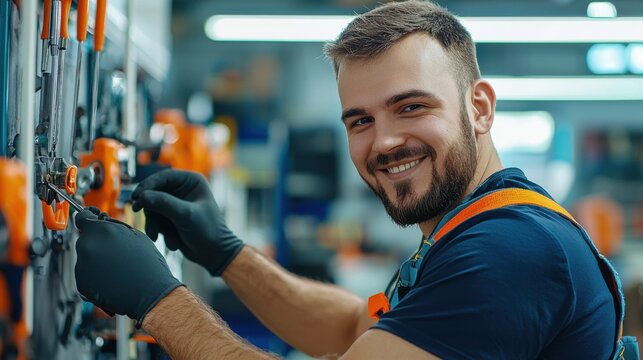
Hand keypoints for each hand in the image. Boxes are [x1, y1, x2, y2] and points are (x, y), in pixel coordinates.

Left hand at [74, 207, 182, 326]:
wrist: (149, 292)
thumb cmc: (147, 264)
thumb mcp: (135, 235)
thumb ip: (113, 228)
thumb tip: (102, 224)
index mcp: (101, 230)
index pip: (82, 218)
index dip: (88, 220)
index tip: (91, 223)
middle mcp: (87, 245)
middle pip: (86, 240)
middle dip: (97, 244)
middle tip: (115, 254)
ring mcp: (82, 265)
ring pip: (85, 258)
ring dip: (96, 261)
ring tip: (116, 269)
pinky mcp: (81, 282)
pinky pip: (85, 275)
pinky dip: (95, 277)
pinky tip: (112, 279)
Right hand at [130, 169, 243, 275]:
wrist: (214, 253)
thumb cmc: (208, 231)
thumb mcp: (186, 216)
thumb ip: (164, 204)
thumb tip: (142, 196)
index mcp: (192, 181)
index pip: (163, 177)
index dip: (148, 185)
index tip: (137, 196)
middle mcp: (183, 189)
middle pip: (154, 192)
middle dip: (150, 208)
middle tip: (137, 211)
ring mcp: (176, 203)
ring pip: (153, 208)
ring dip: (155, 224)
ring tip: (158, 236)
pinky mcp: (171, 217)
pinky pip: (156, 220)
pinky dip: (159, 231)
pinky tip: (172, 243)